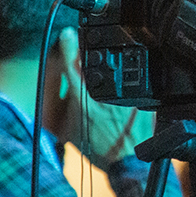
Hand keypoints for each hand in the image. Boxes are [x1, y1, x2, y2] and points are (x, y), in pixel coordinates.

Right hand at [53, 29, 154, 167]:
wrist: (125, 162)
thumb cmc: (96, 148)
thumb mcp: (67, 129)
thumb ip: (61, 107)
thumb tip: (54, 88)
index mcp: (83, 104)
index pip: (71, 69)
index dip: (67, 48)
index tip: (67, 34)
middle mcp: (104, 99)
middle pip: (94, 65)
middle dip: (88, 50)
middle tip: (84, 40)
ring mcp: (124, 99)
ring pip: (114, 70)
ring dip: (107, 62)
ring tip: (102, 55)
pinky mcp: (141, 100)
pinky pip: (132, 83)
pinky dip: (126, 77)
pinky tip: (124, 72)